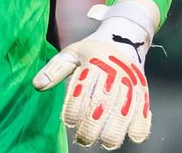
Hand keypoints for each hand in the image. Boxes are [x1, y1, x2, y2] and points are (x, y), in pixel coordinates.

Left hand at [33, 2, 153, 149]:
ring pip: (123, 112)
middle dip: (91, 127)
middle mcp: (114, 73)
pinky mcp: (142, 91)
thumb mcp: (71, 54)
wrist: (123, 39)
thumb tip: (37, 86)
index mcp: (94, 62)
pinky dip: (140, 126)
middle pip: (102, 105)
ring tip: (104, 142)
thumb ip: (54, 70)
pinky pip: (144, 111)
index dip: (74, 110)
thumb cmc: (92, 50)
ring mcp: (130, 83)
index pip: (82, 91)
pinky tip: (132, 136)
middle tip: (83, 139)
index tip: (69, 121)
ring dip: (114, 132)